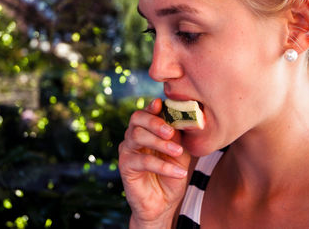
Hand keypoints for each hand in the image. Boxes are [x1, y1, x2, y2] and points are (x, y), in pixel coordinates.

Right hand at [118, 98, 190, 227]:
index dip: (153, 106)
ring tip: (178, 152)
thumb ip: (178, 136)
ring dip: (160, 143)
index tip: (163, 104)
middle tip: (171, 131)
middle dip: (155, 121)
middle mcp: (133, 136)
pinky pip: (143, 161)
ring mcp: (127, 150)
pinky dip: (163, 166)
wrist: (163, 203)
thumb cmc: (171, 175)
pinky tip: (179, 173)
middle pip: (136, 118)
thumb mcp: (180, 153)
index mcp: (146, 129)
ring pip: (137, 136)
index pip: (146, 111)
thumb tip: (183, 118)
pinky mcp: (125, 167)